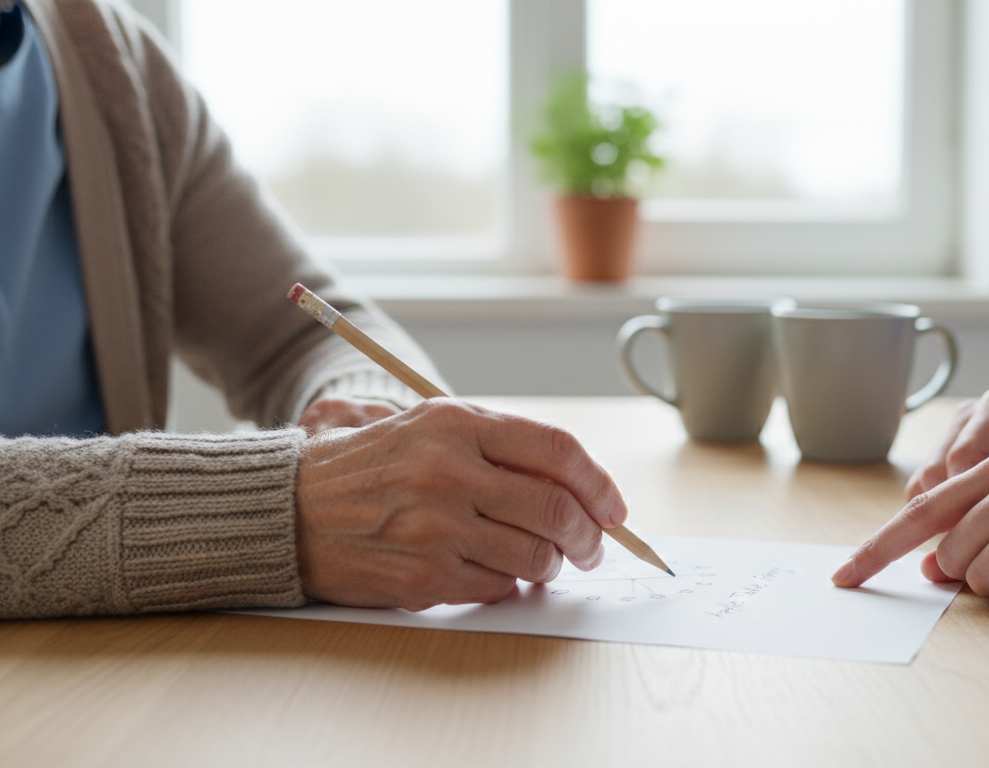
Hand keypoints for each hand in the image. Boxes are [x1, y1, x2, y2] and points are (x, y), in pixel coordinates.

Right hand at [295, 398, 627, 609]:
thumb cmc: (364, 467)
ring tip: (544, 560)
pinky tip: (497, 572)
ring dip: (552, 564)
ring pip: (535, 555)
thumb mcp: (425, 425)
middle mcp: (449, 472)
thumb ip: (495, 443)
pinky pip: (498, 586)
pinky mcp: (423, 577)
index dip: (598, 482)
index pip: (556, 449)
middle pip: (556, 508)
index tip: (614, 507)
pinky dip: (510, 584)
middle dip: (589, 536)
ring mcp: (436, 528)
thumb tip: (574, 481)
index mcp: (454, 423)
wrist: (285, 510)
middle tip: (592, 547)